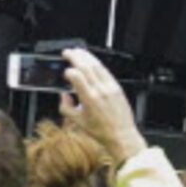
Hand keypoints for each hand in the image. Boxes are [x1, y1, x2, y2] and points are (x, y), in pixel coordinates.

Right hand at [61, 48, 146, 164]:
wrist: (121, 135)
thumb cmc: (101, 131)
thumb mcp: (78, 122)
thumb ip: (66, 107)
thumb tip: (63, 95)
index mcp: (89, 99)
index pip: (76, 76)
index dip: (68, 72)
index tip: (65, 74)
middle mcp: (100, 91)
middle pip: (86, 66)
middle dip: (75, 56)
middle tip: (67, 52)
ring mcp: (110, 87)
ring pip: (97, 65)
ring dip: (86, 56)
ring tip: (78, 51)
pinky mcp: (117, 87)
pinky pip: (105, 71)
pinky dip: (97, 63)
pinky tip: (92, 61)